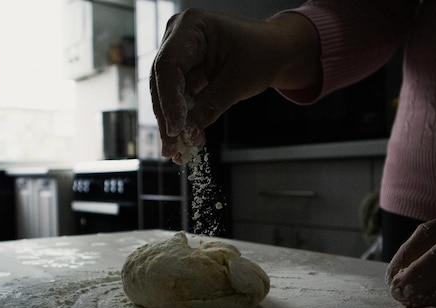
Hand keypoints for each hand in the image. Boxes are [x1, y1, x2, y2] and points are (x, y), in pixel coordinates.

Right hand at [150, 8, 319, 162]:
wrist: (274, 51)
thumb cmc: (261, 55)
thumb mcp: (238, 82)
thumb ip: (210, 107)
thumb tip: (187, 135)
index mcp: (190, 26)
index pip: (168, 66)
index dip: (168, 100)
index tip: (175, 130)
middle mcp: (177, 38)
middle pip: (161, 81)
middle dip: (167, 118)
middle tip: (172, 148)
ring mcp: (179, 55)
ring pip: (165, 94)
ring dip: (171, 124)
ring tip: (177, 152)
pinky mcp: (184, 72)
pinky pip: (177, 98)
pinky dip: (182, 120)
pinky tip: (184, 141)